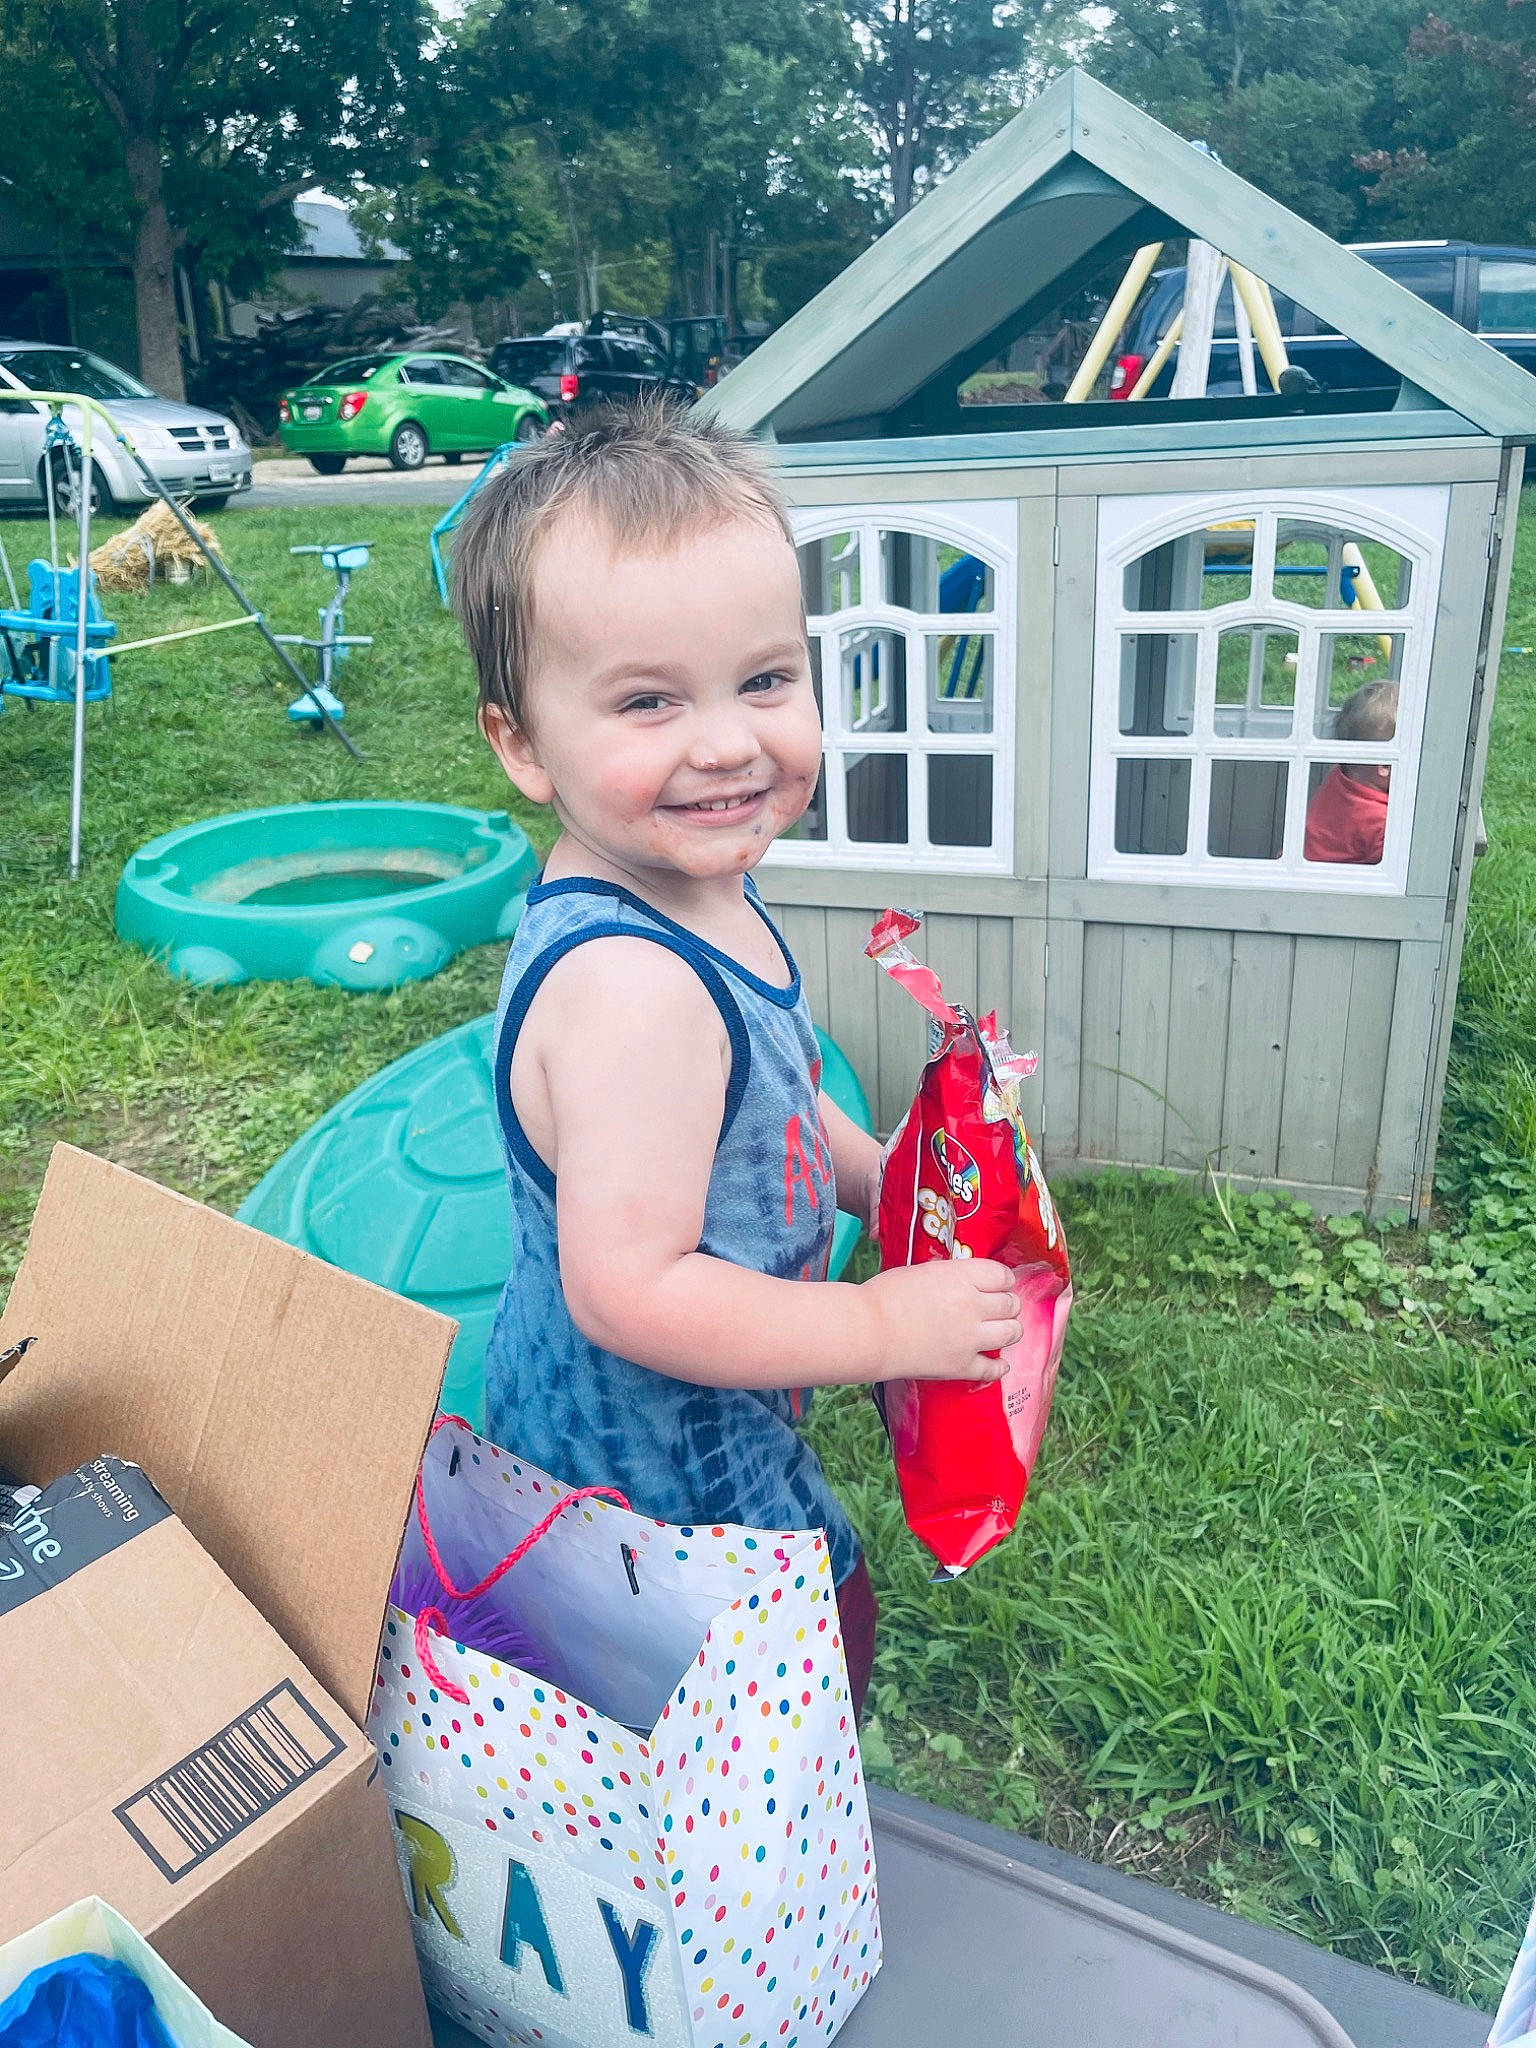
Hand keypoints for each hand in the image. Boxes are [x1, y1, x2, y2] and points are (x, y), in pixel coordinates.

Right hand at [859, 1259, 1019, 1382]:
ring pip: (1011, 1333)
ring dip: (1010, 1330)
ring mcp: (969, 1338)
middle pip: (1011, 1304)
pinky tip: (998, 1364)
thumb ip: (949, 1276)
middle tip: (1001, 1308)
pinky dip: (999, 1367)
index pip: (1002, 1275)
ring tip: (1002, 1331)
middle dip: (1008, 1305)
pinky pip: (994, 1369)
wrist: (867, 1331)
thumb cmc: (883, 1296)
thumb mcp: (921, 1271)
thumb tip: (962, 1280)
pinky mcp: (961, 1366)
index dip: (1003, 1280)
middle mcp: (972, 1305)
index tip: (998, 1285)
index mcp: (961, 1276)